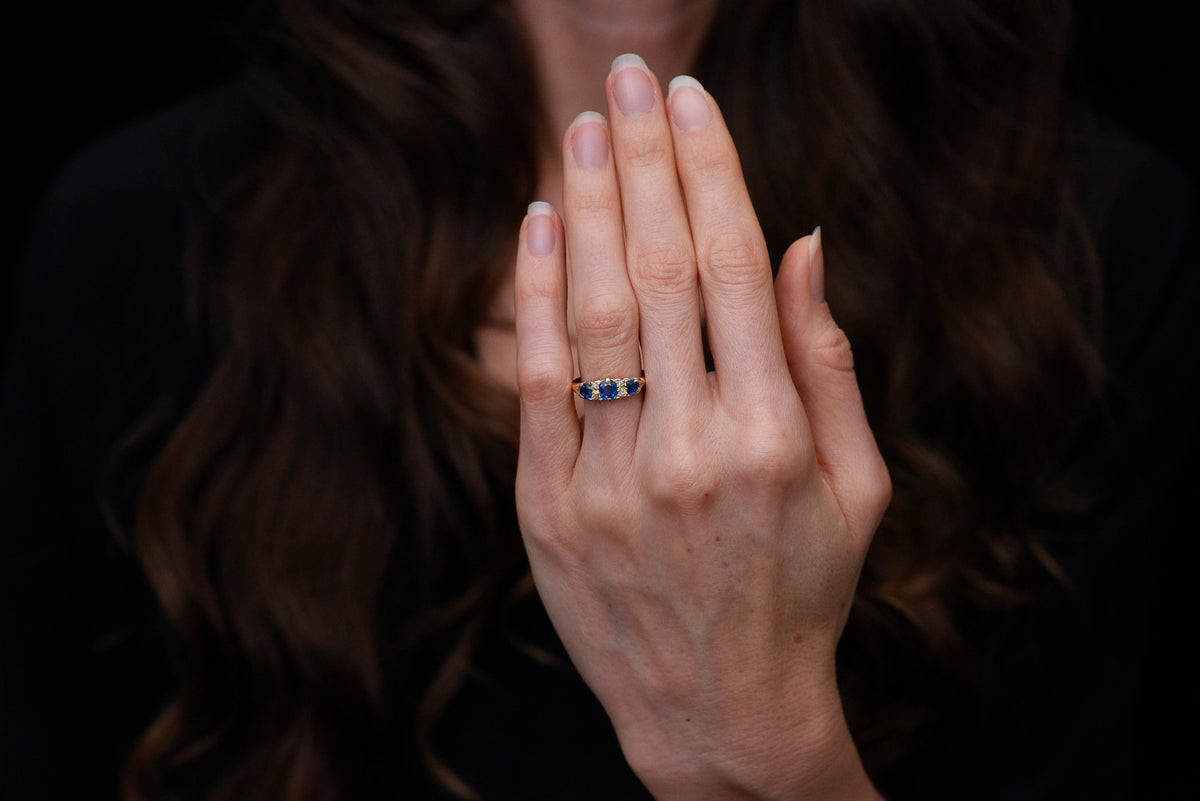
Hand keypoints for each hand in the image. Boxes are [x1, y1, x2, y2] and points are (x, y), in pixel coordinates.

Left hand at [513, 55, 889, 800]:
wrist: (719, 710)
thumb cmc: (802, 590)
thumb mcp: (856, 488)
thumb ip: (829, 364)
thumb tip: (803, 245)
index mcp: (776, 438)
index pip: (733, 267)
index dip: (711, 171)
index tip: (693, 102)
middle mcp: (693, 450)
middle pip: (659, 269)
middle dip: (644, 160)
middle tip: (630, 78)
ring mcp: (612, 481)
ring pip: (594, 312)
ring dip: (587, 207)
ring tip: (584, 127)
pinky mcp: (550, 509)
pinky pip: (536, 382)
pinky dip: (534, 295)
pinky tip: (538, 224)